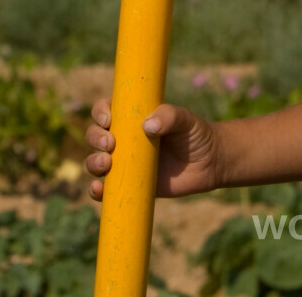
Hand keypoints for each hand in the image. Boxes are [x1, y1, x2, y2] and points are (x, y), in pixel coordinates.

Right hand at [84, 99, 224, 199]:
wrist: (209, 163)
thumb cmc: (195, 134)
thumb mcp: (186, 120)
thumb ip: (170, 116)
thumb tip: (148, 125)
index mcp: (132, 118)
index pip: (106, 110)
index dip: (100, 113)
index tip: (109, 119)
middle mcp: (123, 139)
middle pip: (95, 135)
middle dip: (95, 138)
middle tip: (110, 144)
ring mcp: (123, 163)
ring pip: (95, 161)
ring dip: (93, 163)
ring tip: (107, 164)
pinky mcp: (128, 184)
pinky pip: (105, 189)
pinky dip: (96, 190)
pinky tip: (99, 189)